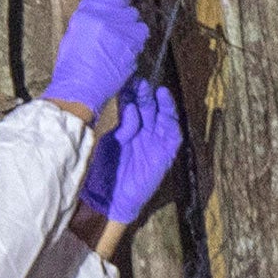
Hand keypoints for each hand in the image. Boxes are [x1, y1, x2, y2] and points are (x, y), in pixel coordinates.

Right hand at [44, 0, 152, 113]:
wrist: (80, 87)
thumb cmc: (72, 68)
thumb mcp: (72, 37)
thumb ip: (88, 23)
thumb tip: (101, 19)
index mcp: (84, 12)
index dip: (110, 1)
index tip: (113, 7)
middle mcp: (102, 14)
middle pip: (122, 1)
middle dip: (122, 11)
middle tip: (120, 24)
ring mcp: (118, 26)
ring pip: (134, 15)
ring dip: (131, 24)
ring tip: (125, 38)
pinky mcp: (131, 40)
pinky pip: (143, 31)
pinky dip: (139, 38)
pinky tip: (131, 47)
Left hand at [79, 81, 182, 228]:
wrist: (108, 198)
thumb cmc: (104, 170)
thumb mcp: (110, 141)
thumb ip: (123, 124)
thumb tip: (132, 105)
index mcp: (128, 128)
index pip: (132, 104)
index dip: (131, 92)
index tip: (126, 79)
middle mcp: (144, 133)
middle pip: (148, 108)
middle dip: (145, 94)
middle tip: (139, 82)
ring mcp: (155, 144)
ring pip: (164, 118)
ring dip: (163, 104)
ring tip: (158, 91)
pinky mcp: (165, 156)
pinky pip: (173, 135)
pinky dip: (172, 122)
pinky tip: (166, 111)